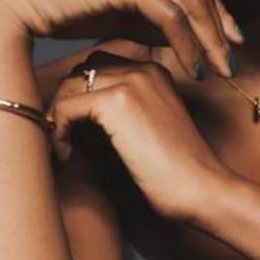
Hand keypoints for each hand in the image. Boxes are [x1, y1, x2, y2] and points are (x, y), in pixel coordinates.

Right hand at [0, 0, 240, 78]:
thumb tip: (173, 36)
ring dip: (209, 39)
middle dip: (220, 27)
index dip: (214, 12)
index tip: (226, 43)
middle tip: (231, 60)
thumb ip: (140, 18)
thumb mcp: (106, 12)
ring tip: (217, 69)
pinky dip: (187, 42)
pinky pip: (170, 14)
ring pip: (191, 1)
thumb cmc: (50, 6)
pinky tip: (191, 65)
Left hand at [46, 51, 235, 221]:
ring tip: (64, 147)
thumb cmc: (171, 173)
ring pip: (67, 87)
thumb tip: (60, 111)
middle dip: (64, 103)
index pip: (95, 67)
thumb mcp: (140, 131)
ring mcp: (131, 80)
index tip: (72, 128)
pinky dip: (59, 131)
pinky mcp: (118, 101)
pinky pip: (65, 107)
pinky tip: (66, 153)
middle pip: (78, 73)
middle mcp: (142, 68)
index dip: (78, 96)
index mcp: (152, 71)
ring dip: (58, 117)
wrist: (202, 191)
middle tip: (62, 137)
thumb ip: (109, 113)